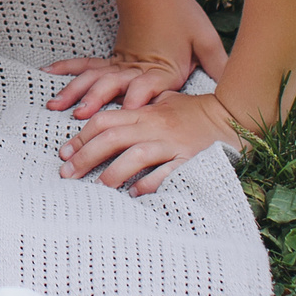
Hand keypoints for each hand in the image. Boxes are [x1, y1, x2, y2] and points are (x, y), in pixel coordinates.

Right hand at [46, 0, 227, 118]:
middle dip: (95, 102)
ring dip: (74, 91)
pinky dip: (67, 70)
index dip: (140, 98)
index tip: (128, 111)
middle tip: (80, 118)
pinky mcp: (111, 57)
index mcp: (163, 67)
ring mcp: (120, 62)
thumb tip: (242, 82)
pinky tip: (50, 75)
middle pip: (113, 85)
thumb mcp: (206, 38)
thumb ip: (219, 63)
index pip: (149, 86)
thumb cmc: (180, 14)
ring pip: (93, 77)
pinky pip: (85, 65)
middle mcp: (137, 67)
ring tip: (55, 105)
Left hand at [57, 89, 243, 195]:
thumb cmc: (193, 112)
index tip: (64, 153)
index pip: (104, 121)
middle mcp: (154, 127)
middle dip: (85, 156)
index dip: (81, 136)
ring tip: (97, 187)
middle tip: (66, 174)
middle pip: (112, 138)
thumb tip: (107, 116)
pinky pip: (165, 173)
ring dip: (112, 172)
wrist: (230, 116)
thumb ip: (137, 106)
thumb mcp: (163, 101)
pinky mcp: (189, 160)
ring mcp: (171, 144)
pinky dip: (148, 183)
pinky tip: (134, 194)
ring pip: (135, 155)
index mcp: (144, 113)